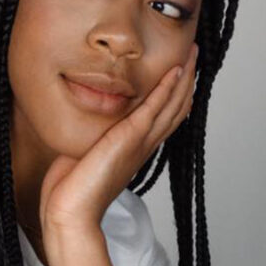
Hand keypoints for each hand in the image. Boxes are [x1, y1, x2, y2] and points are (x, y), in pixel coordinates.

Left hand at [39, 43, 197, 238]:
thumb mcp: (85, 154)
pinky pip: (154, 108)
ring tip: (192, 52)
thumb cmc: (72, 191)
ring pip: (172, 104)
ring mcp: (139, 143)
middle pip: (176, 107)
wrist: (71, 213)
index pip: (164, 117)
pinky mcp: (129, 139)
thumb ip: (93, 138)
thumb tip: (86, 124)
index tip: (180, 70)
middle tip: (194, 53)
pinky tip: (175, 70)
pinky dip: (166, 88)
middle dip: (187, 79)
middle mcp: (143, 146)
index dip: (176, 94)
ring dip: (184, 77)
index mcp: (135, 150)